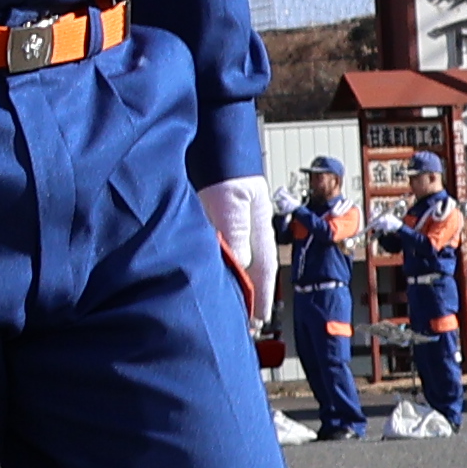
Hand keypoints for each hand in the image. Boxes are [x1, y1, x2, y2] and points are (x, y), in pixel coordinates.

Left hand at [202, 178, 272, 327]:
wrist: (210, 144)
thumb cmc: (225, 169)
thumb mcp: (233, 203)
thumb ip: (236, 233)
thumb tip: (240, 267)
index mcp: (258, 228)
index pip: (264, 269)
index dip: (261, 295)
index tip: (259, 320)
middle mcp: (244, 230)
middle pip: (248, 270)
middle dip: (246, 295)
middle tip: (242, 323)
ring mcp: (227, 225)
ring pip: (230, 262)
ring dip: (228, 284)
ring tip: (223, 308)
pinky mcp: (208, 220)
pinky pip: (212, 251)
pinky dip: (210, 267)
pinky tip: (202, 279)